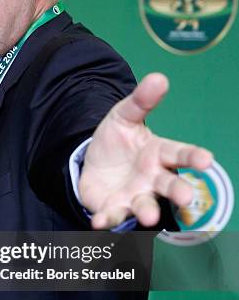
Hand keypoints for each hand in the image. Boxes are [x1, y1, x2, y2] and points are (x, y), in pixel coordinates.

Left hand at [78, 73, 212, 228]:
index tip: (206, 159)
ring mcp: (135, 195)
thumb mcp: (124, 116)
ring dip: (147, 211)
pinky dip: (108, 220)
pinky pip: (113, 216)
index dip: (194, 157)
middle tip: (186, 198)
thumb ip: (140, 101)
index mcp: (159, 154)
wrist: (92, 162)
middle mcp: (152, 179)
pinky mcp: (115, 208)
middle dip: (178, 191)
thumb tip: (158, 77)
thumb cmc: (117, 141)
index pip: (179, 154)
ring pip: (145, 205)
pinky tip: (99, 222)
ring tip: (148, 216)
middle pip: (169, 185)